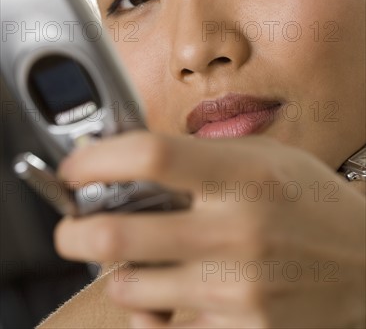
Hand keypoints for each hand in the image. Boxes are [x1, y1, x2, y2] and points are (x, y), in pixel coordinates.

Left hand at [55, 131, 365, 327]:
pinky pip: (162, 328)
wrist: (365, 262)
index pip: (150, 157)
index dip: (97, 160)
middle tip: (72, 226)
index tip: (75, 168)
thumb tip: (132, 160)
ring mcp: (237, 289)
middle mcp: (237, 231)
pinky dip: (145, 311)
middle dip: (75, 232)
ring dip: (116, 270)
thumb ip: (201, 156)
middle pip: (120, 233)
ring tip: (130, 256)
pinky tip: (157, 294)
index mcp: (242, 175)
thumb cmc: (311, 200)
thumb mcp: (264, 157)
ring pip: (131, 286)